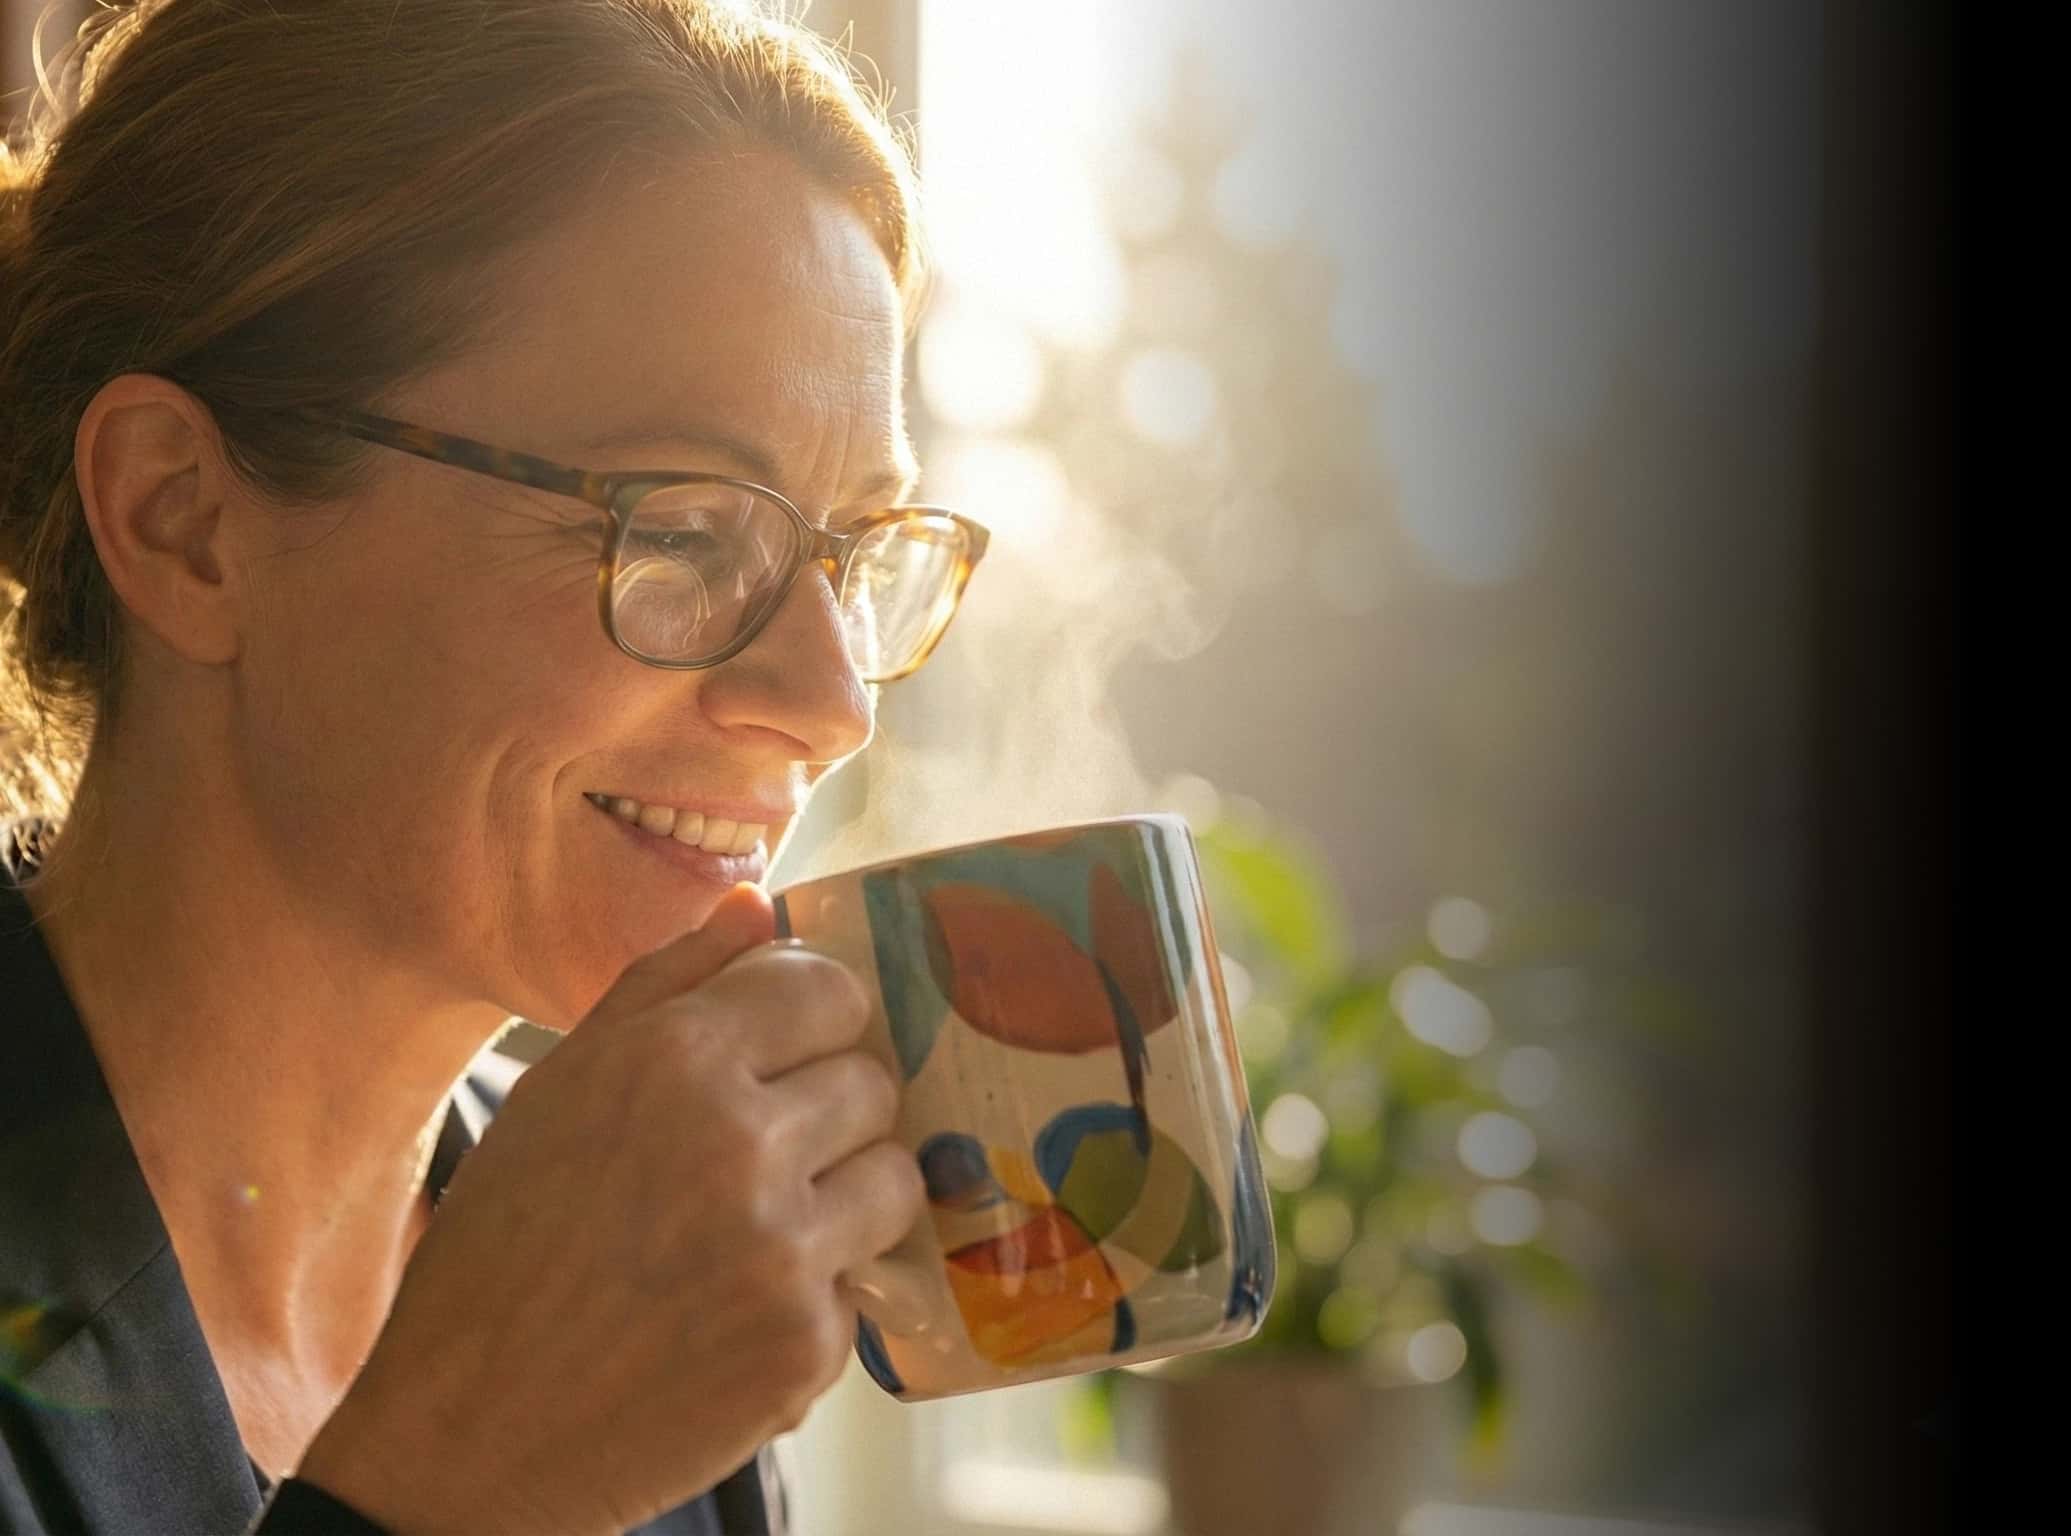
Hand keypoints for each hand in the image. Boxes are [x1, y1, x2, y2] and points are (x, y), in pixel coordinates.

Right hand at [298, 884, 923, 1534]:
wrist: (466, 1437)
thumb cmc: (504, 1248)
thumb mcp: (559, 1088)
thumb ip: (668, 982)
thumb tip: (760, 902)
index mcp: (675, 1061)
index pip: (831, 990)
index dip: (813, 1021)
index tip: (786, 1055)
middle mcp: (740, 1144)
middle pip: (872, 1081)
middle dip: (828, 1112)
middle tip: (759, 1157)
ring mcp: (782, 1251)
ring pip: (894, 1179)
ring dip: (845, 1197)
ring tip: (758, 1230)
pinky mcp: (805, 1346)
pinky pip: (863, 1283)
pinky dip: (814, 1295)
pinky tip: (733, 1312)